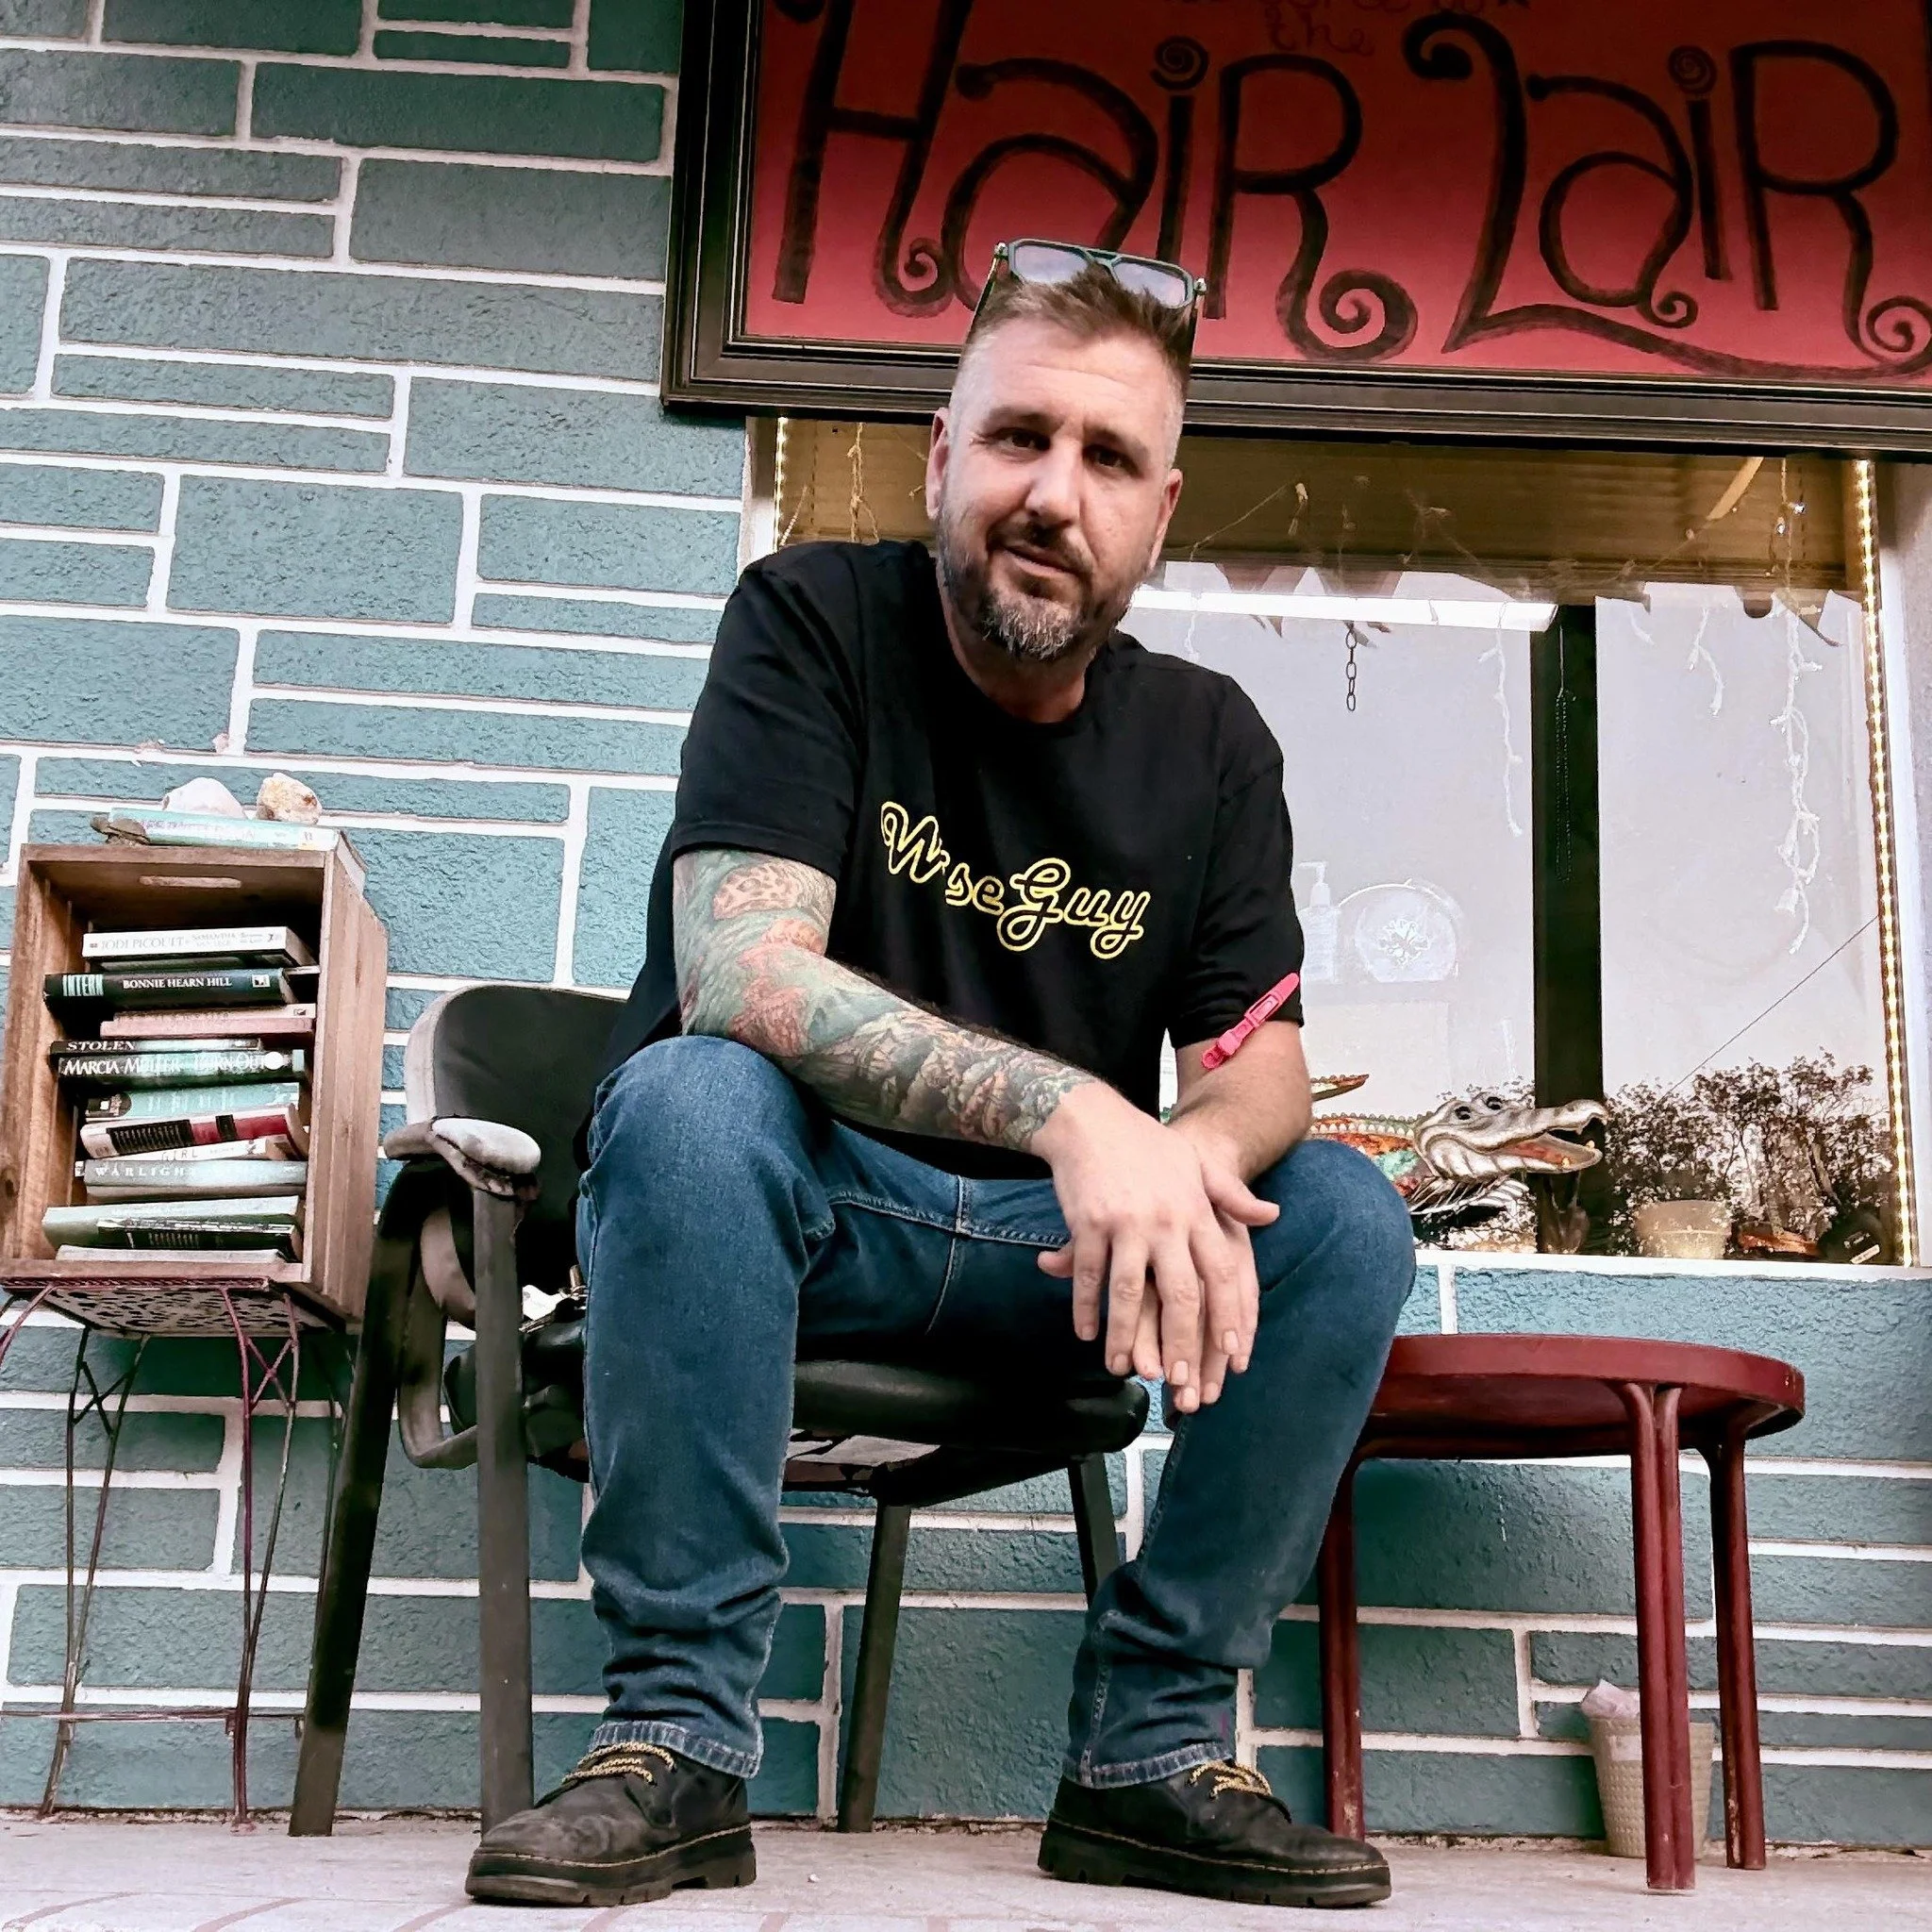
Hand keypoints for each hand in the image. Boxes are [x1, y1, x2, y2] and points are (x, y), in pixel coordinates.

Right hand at [1033, 1085, 1276, 1411]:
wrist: (1089, 1117)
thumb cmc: (1146, 1145)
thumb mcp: (1197, 1166)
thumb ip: (1233, 1197)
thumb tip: (1272, 1216)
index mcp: (1197, 1211)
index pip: (1223, 1274)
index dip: (1228, 1318)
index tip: (1232, 1355)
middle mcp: (1167, 1221)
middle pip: (1181, 1295)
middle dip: (1182, 1344)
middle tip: (1180, 1382)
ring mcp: (1126, 1222)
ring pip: (1130, 1294)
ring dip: (1126, 1338)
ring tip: (1124, 1370)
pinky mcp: (1088, 1222)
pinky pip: (1090, 1276)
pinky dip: (1086, 1308)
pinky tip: (1085, 1334)